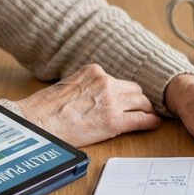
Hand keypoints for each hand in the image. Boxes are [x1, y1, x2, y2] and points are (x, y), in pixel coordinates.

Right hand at [15, 64, 161, 146]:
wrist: (39, 121)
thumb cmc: (45, 107)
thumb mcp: (68, 84)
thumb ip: (86, 86)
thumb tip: (94, 96)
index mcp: (93, 71)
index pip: (117, 80)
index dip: (123, 91)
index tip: (126, 97)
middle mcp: (106, 82)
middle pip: (134, 89)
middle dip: (138, 99)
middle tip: (142, 107)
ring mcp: (112, 101)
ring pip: (142, 102)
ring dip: (146, 109)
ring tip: (149, 115)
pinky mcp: (115, 121)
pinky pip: (142, 119)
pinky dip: (151, 121)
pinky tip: (154, 123)